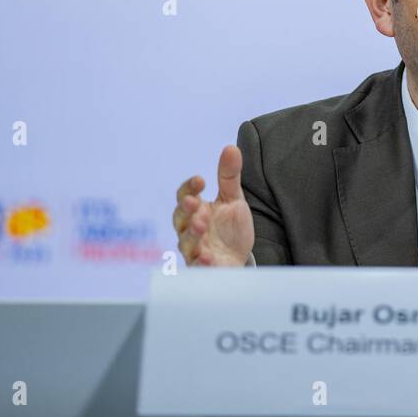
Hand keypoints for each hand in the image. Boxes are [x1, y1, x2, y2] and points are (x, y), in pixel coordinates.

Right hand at [173, 145, 254, 266]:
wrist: (238, 258)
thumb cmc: (230, 228)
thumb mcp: (233, 199)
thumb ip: (229, 177)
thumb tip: (231, 147)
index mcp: (196, 210)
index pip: (185, 196)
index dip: (189, 188)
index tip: (200, 180)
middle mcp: (190, 229)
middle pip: (179, 219)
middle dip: (185, 210)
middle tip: (194, 203)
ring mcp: (195, 249)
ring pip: (185, 242)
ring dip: (191, 234)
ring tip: (202, 225)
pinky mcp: (203, 268)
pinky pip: (198, 267)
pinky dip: (202, 262)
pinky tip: (208, 257)